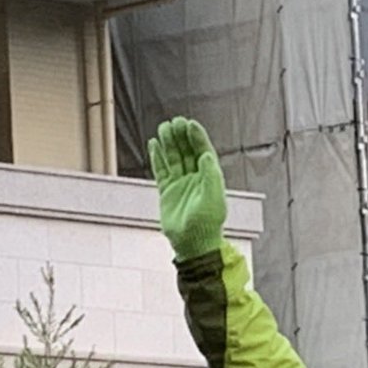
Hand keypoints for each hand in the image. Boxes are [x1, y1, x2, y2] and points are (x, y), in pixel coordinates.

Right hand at [148, 117, 226, 260]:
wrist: (192, 245)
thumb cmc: (207, 225)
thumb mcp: (213, 200)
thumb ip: (211, 177)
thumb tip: (206, 155)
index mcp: (209, 179)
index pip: (203, 152)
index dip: (197, 138)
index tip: (190, 124)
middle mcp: (196, 179)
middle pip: (188, 152)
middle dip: (182, 137)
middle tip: (175, 122)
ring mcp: (181, 185)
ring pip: (174, 158)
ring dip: (169, 143)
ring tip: (164, 127)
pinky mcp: (167, 192)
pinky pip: (161, 170)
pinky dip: (157, 157)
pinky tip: (154, 144)